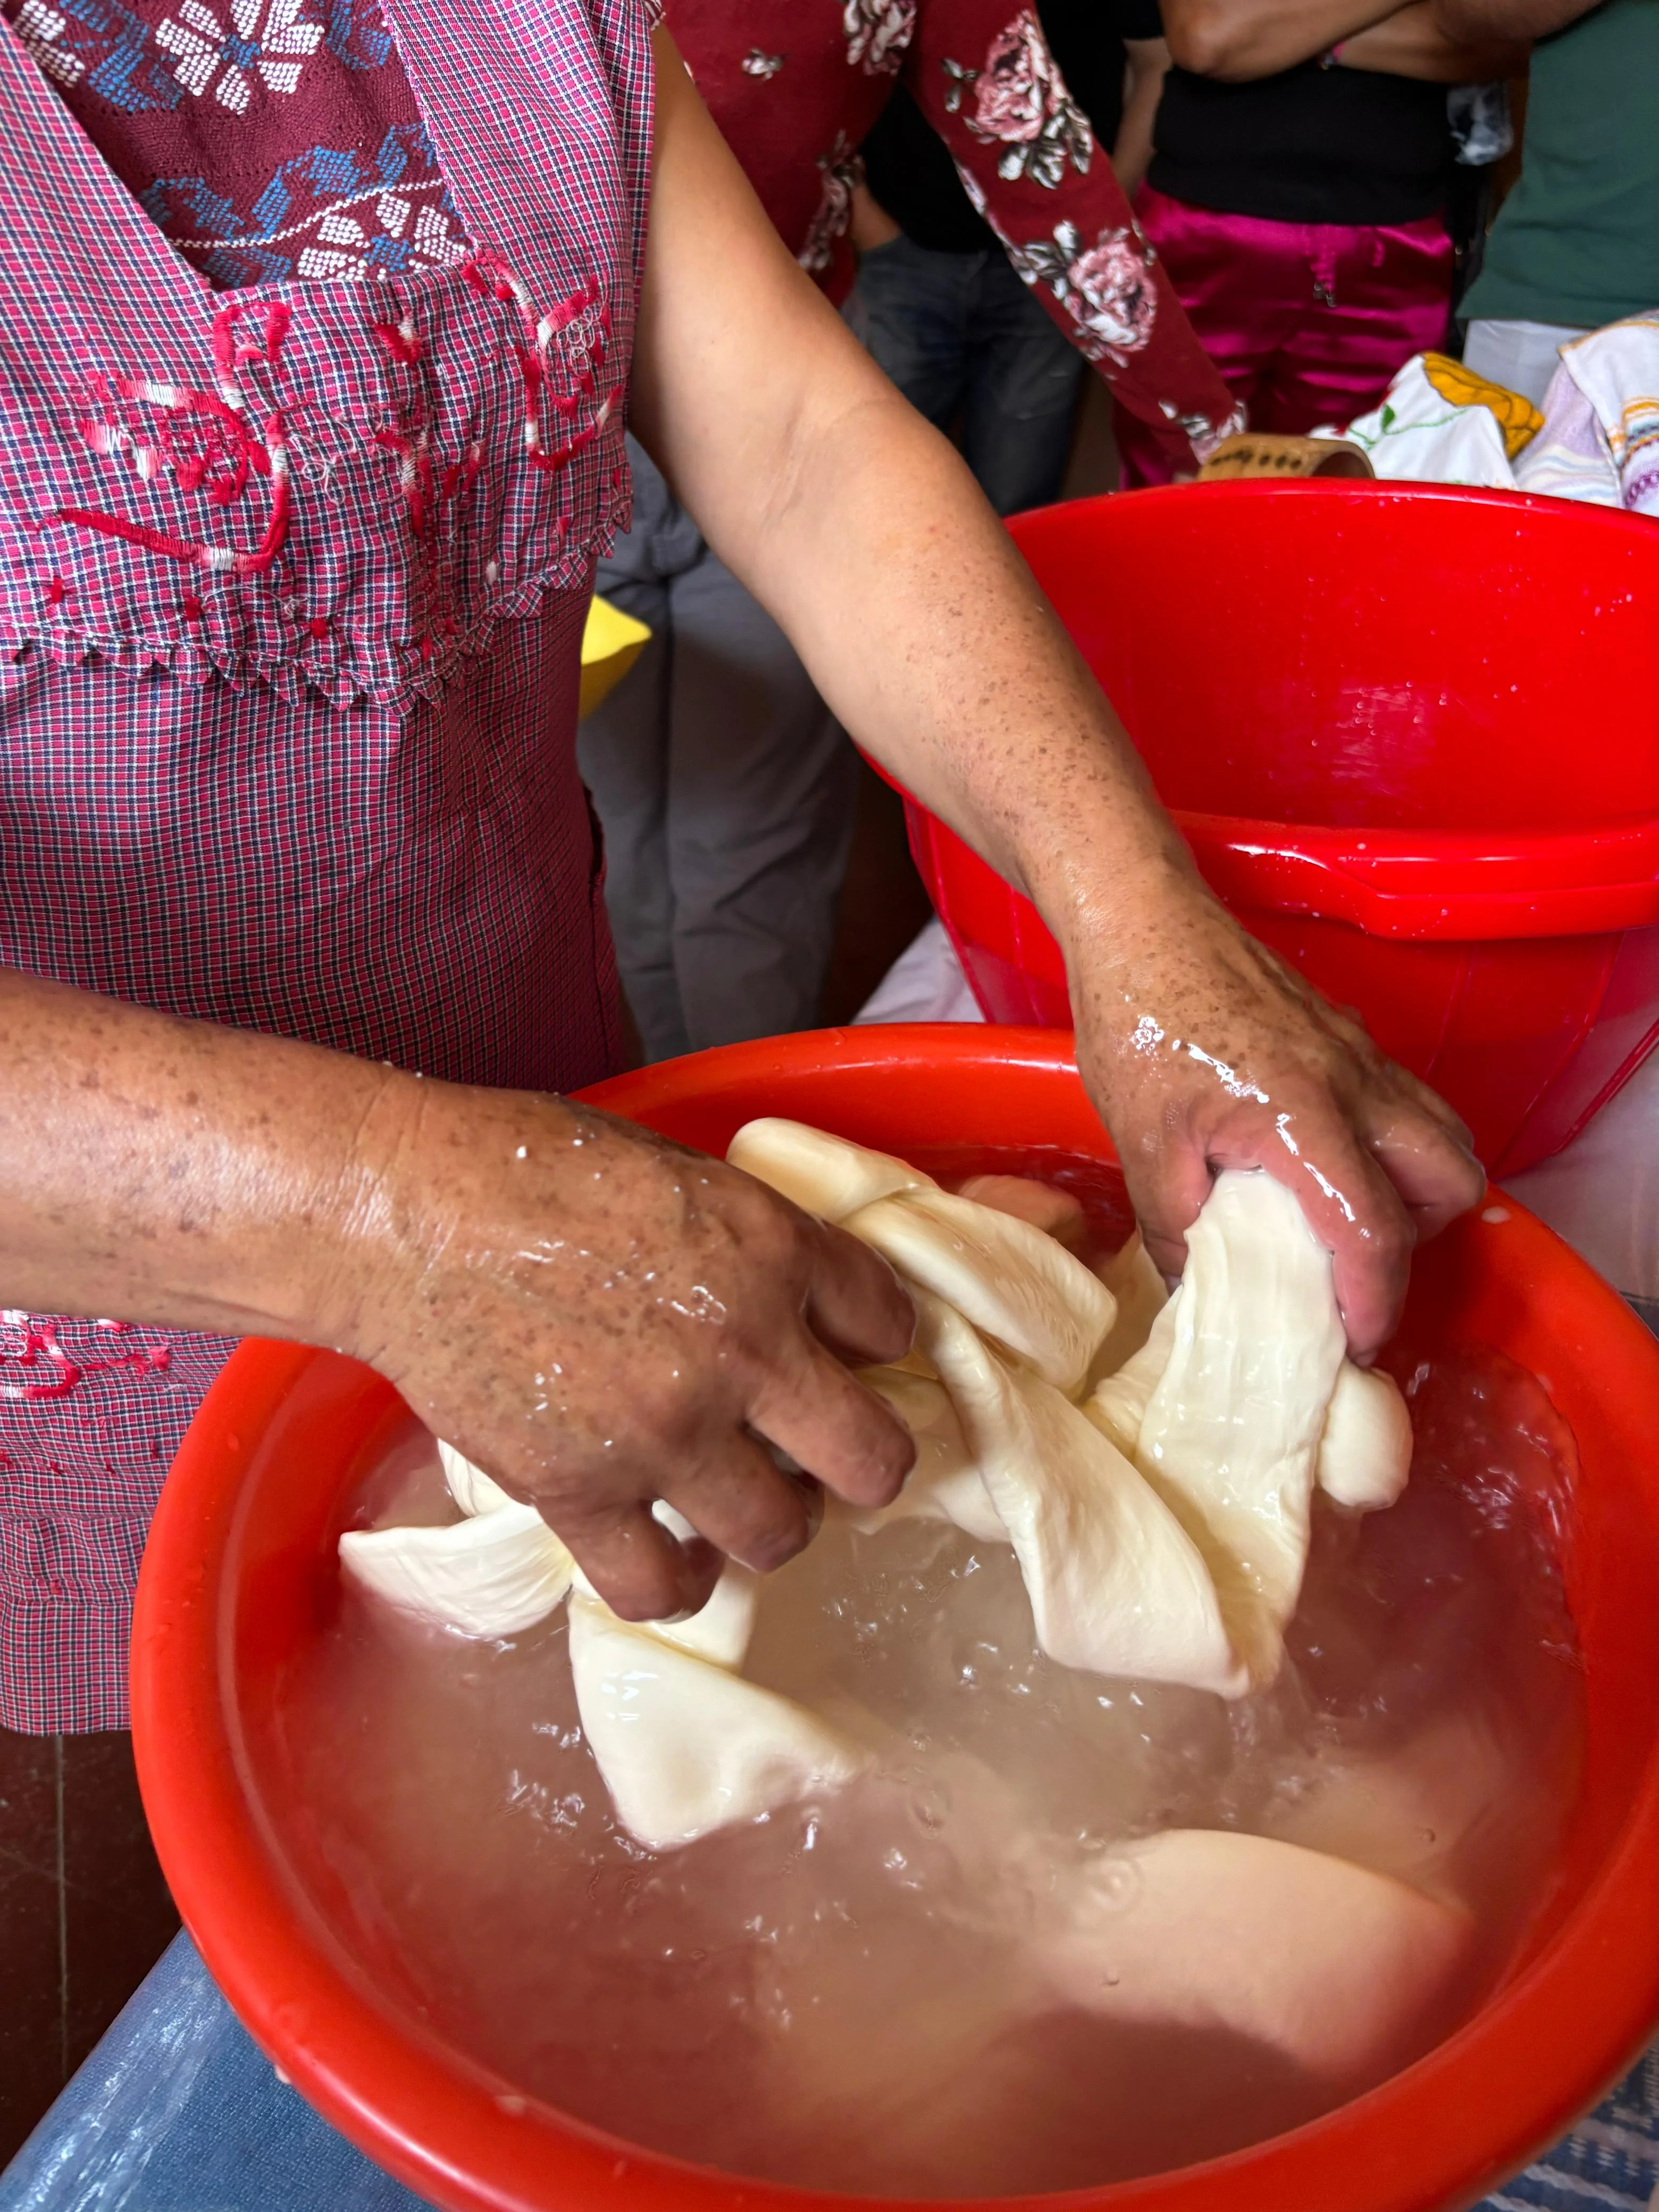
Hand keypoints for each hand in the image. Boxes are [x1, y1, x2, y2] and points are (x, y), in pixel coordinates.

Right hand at [347, 1082, 915, 1620]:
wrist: (410, 1213)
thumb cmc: (531, 1168)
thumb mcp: (680, 1173)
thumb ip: (752, 1242)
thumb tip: (796, 1300)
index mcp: (773, 1250)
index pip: (890, 1324)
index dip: (874, 1345)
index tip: (844, 1354)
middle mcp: (742, 1350)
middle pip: (874, 1459)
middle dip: (864, 1464)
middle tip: (826, 1455)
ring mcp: (665, 1432)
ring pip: (783, 1535)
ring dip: (774, 1522)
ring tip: (743, 1498)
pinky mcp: (581, 1492)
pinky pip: (662, 1585)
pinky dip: (680, 1579)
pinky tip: (677, 1551)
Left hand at [1067, 868, 1484, 1359]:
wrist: (1140, 918)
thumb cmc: (1137, 1018)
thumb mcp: (1143, 1142)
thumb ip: (1176, 1227)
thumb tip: (1195, 1294)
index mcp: (1305, 1117)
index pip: (1373, 1231)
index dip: (1372, 1303)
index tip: (1352, 1344)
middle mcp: (1355, 1085)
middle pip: (1449, 1183)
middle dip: (1416, 1248)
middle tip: (1353, 1280)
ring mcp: (1361, 1055)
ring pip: (1443, 1138)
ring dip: (1418, 1194)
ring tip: (1347, 1226)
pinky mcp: (1349, 1036)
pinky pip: (1407, 1104)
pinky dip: (1395, 1148)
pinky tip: (1328, 1165)